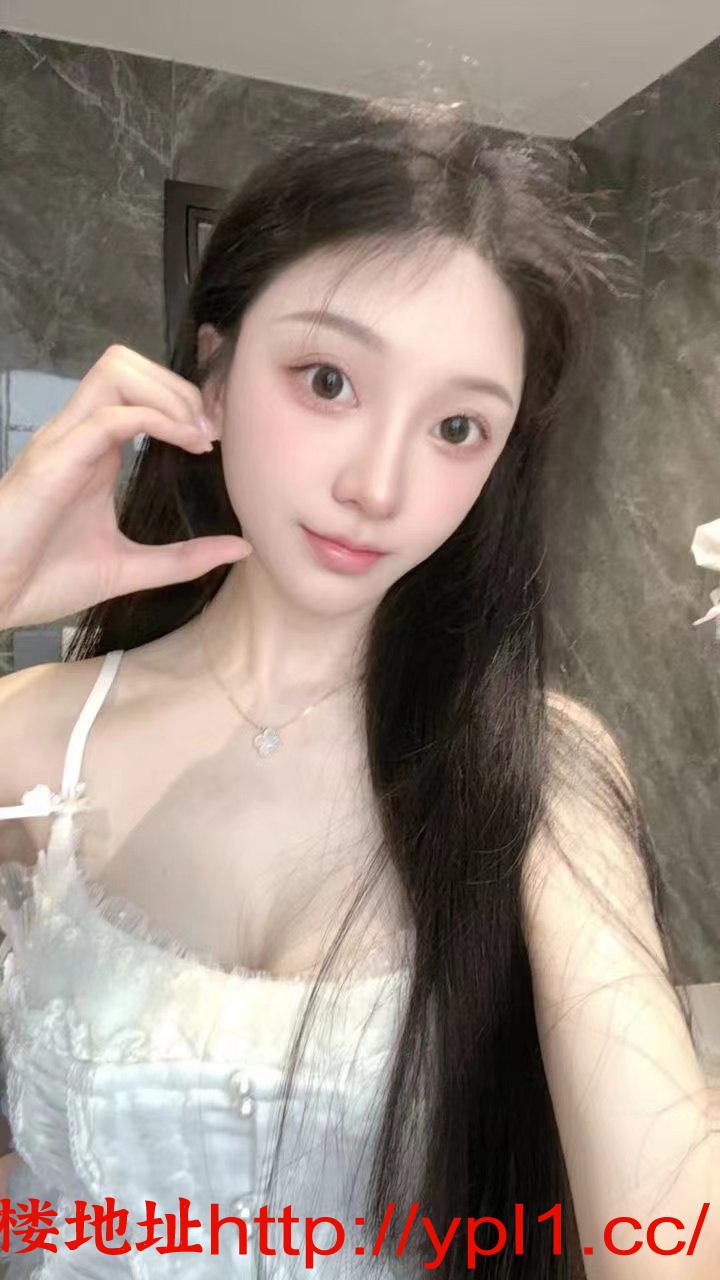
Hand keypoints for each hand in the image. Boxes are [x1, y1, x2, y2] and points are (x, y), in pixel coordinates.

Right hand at [0, 344, 251, 629]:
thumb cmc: (44, 579)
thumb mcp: (130, 568)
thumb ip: (184, 559)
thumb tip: (241, 548)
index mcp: (93, 449)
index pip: (137, 387)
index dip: (183, 397)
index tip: (216, 436)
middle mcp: (77, 433)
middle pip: (127, 363)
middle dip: (179, 386)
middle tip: (211, 431)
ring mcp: (63, 441)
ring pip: (116, 371)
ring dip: (168, 394)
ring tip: (199, 434)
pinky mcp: (54, 459)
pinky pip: (109, 415)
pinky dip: (155, 418)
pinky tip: (186, 443)